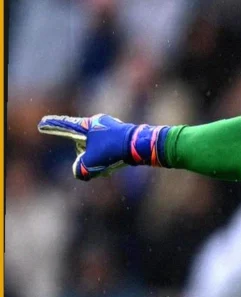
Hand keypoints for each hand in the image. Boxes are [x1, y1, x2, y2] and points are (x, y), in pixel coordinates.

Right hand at [38, 114, 168, 180]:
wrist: (141, 146)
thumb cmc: (114, 150)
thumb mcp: (91, 163)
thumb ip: (79, 169)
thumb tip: (80, 171)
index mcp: (87, 125)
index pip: (65, 126)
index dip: (52, 126)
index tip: (41, 123)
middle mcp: (98, 123)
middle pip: (83, 143)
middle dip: (87, 156)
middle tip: (98, 160)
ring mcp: (110, 128)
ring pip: (97, 150)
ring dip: (100, 160)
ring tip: (111, 161)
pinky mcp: (121, 135)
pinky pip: (109, 151)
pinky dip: (110, 159)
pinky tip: (118, 161)